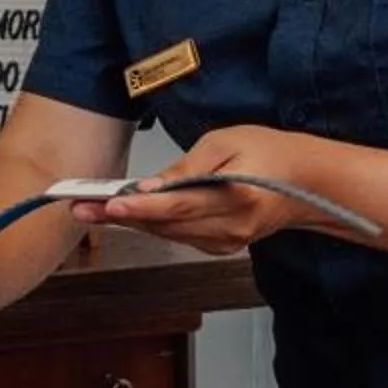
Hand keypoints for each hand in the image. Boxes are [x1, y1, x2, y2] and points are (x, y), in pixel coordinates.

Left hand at [88, 127, 310, 255]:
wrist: (306, 183)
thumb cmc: (270, 153)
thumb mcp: (227, 141)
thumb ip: (187, 166)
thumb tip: (150, 186)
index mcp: (234, 198)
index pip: (177, 206)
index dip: (139, 207)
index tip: (108, 204)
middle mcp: (229, 227)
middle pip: (164, 225)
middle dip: (119, 216)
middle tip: (81, 208)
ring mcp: (226, 242)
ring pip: (167, 234)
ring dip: (130, 222)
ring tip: (91, 210)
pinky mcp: (221, 246)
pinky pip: (179, 236)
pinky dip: (153, 225)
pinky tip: (128, 215)